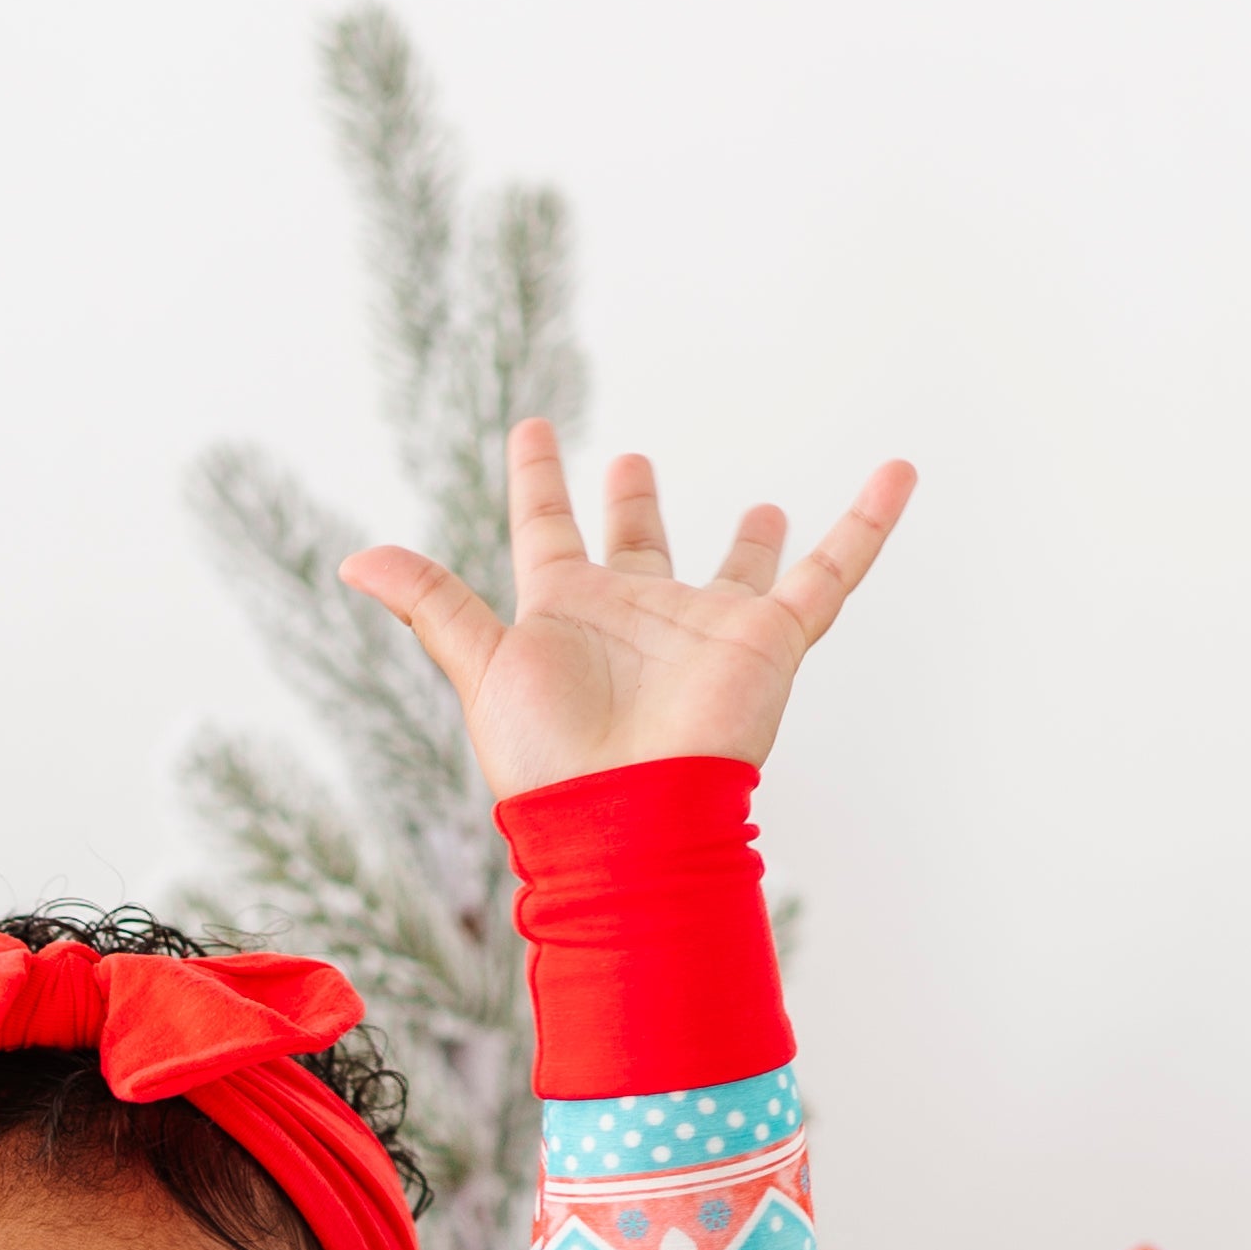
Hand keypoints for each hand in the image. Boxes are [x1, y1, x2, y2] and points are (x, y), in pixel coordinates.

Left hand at [343, 421, 914, 800]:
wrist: (626, 821)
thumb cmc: (549, 761)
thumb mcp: (479, 669)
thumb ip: (429, 607)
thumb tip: (352, 558)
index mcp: (567, 614)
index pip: (548, 530)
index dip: (541, 480)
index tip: (534, 428)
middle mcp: (639, 617)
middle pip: (640, 546)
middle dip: (637, 507)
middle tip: (634, 463)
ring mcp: (707, 628)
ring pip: (740, 567)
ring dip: (753, 538)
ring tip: (766, 504)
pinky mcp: (769, 641)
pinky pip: (830, 575)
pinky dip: (868, 525)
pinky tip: (898, 474)